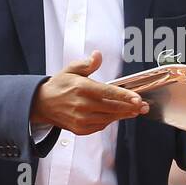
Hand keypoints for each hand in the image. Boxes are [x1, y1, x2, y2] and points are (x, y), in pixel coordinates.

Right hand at [30, 49, 147, 135]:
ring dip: (123, 115)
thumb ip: (87, 63)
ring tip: (134, 111)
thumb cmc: (59, 85)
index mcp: (82, 88)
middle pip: (112, 108)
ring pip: (109, 118)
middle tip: (143, 106)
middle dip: (131, 108)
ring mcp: (81, 119)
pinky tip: (115, 115)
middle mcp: (82, 105)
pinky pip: (100, 126)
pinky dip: (109, 120)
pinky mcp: (80, 129)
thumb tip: (98, 55)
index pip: (108, 93)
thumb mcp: (71, 69)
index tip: (138, 99)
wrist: (42, 104)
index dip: (125, 97)